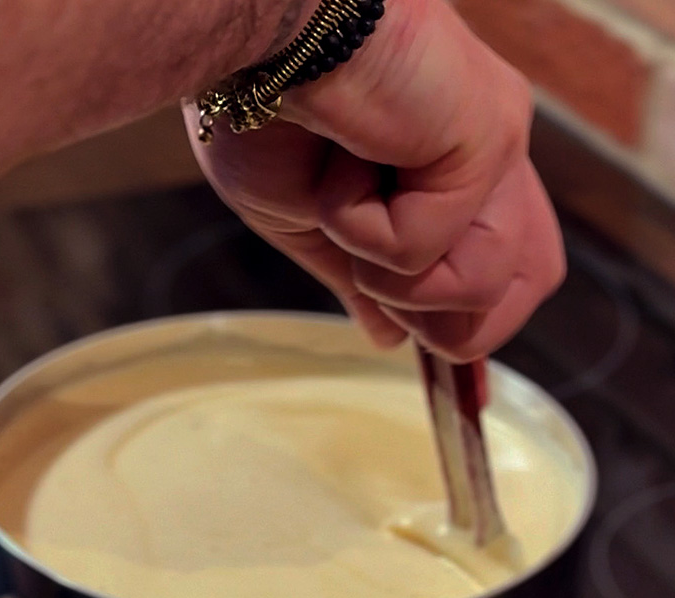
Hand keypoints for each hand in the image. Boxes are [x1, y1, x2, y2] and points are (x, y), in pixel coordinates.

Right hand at [183, 0, 563, 361]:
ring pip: (480, 288)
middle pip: (522, 287)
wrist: (247, 42)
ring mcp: (493, 150)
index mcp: (448, 177)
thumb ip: (358, 278)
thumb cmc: (262, 113)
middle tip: (375, 280)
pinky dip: (363, 233)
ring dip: (388, 276)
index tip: (453, 381)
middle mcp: (487, 163)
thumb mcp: (304, 221)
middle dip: (445, 322)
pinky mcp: (485, 141)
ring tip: (343, 205)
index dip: (480, 328)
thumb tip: (387, 337)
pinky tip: (341, 172)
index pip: (507, 268)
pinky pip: (430, 253)